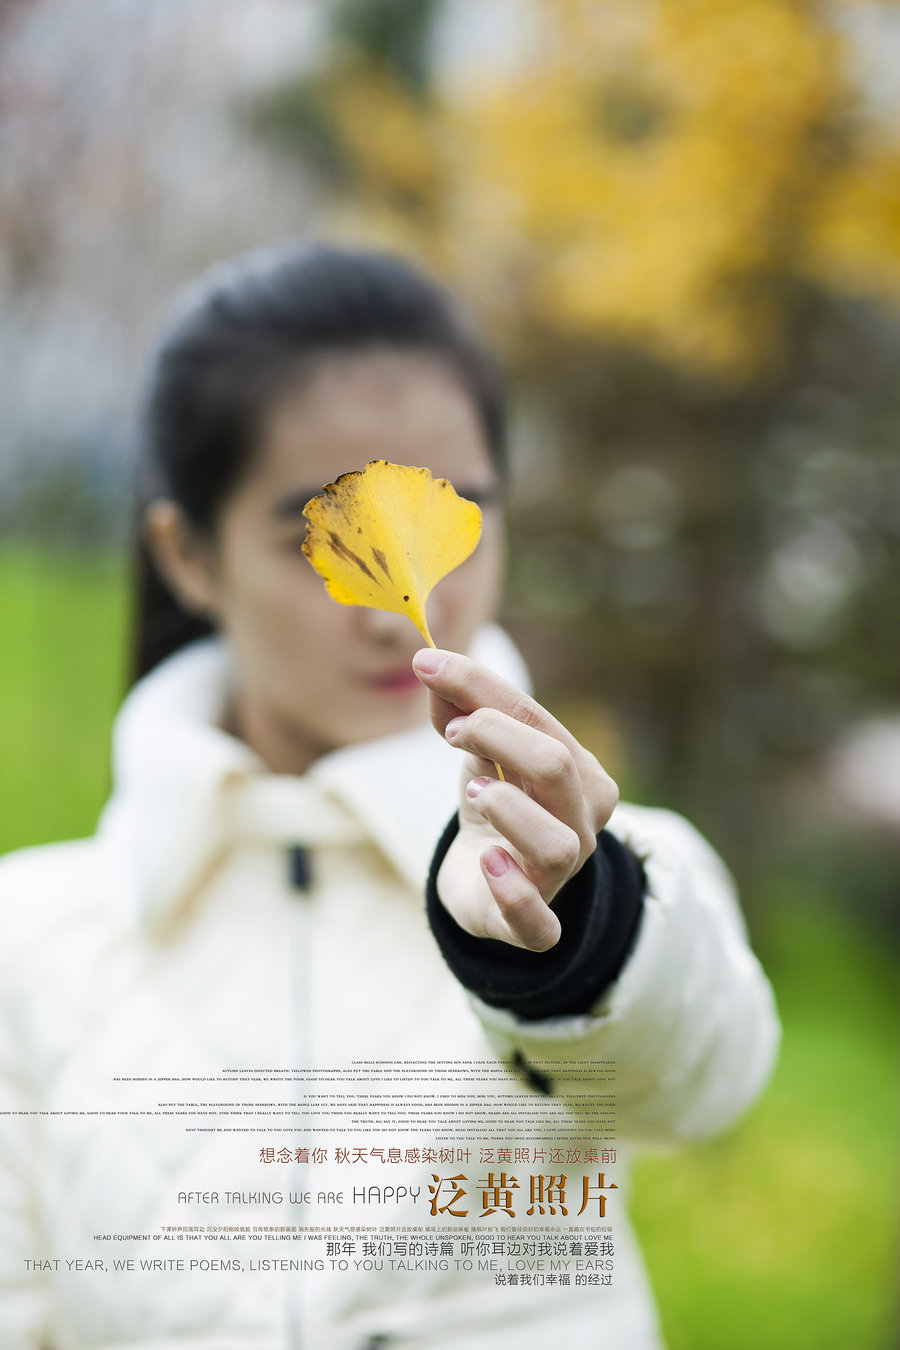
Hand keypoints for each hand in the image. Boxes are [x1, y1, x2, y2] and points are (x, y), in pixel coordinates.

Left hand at [412, 649, 618, 951]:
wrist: (485, 878)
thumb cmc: (493, 802)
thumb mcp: (477, 752)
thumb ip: (458, 709)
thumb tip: (431, 664)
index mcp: (579, 772)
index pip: (537, 718)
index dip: (480, 688)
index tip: (427, 665)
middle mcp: (582, 822)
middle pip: (555, 767)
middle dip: (497, 736)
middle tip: (452, 733)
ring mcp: (562, 877)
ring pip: (555, 843)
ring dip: (508, 810)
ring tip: (474, 792)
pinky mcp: (534, 927)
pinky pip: (539, 922)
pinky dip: (512, 891)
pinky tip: (486, 860)